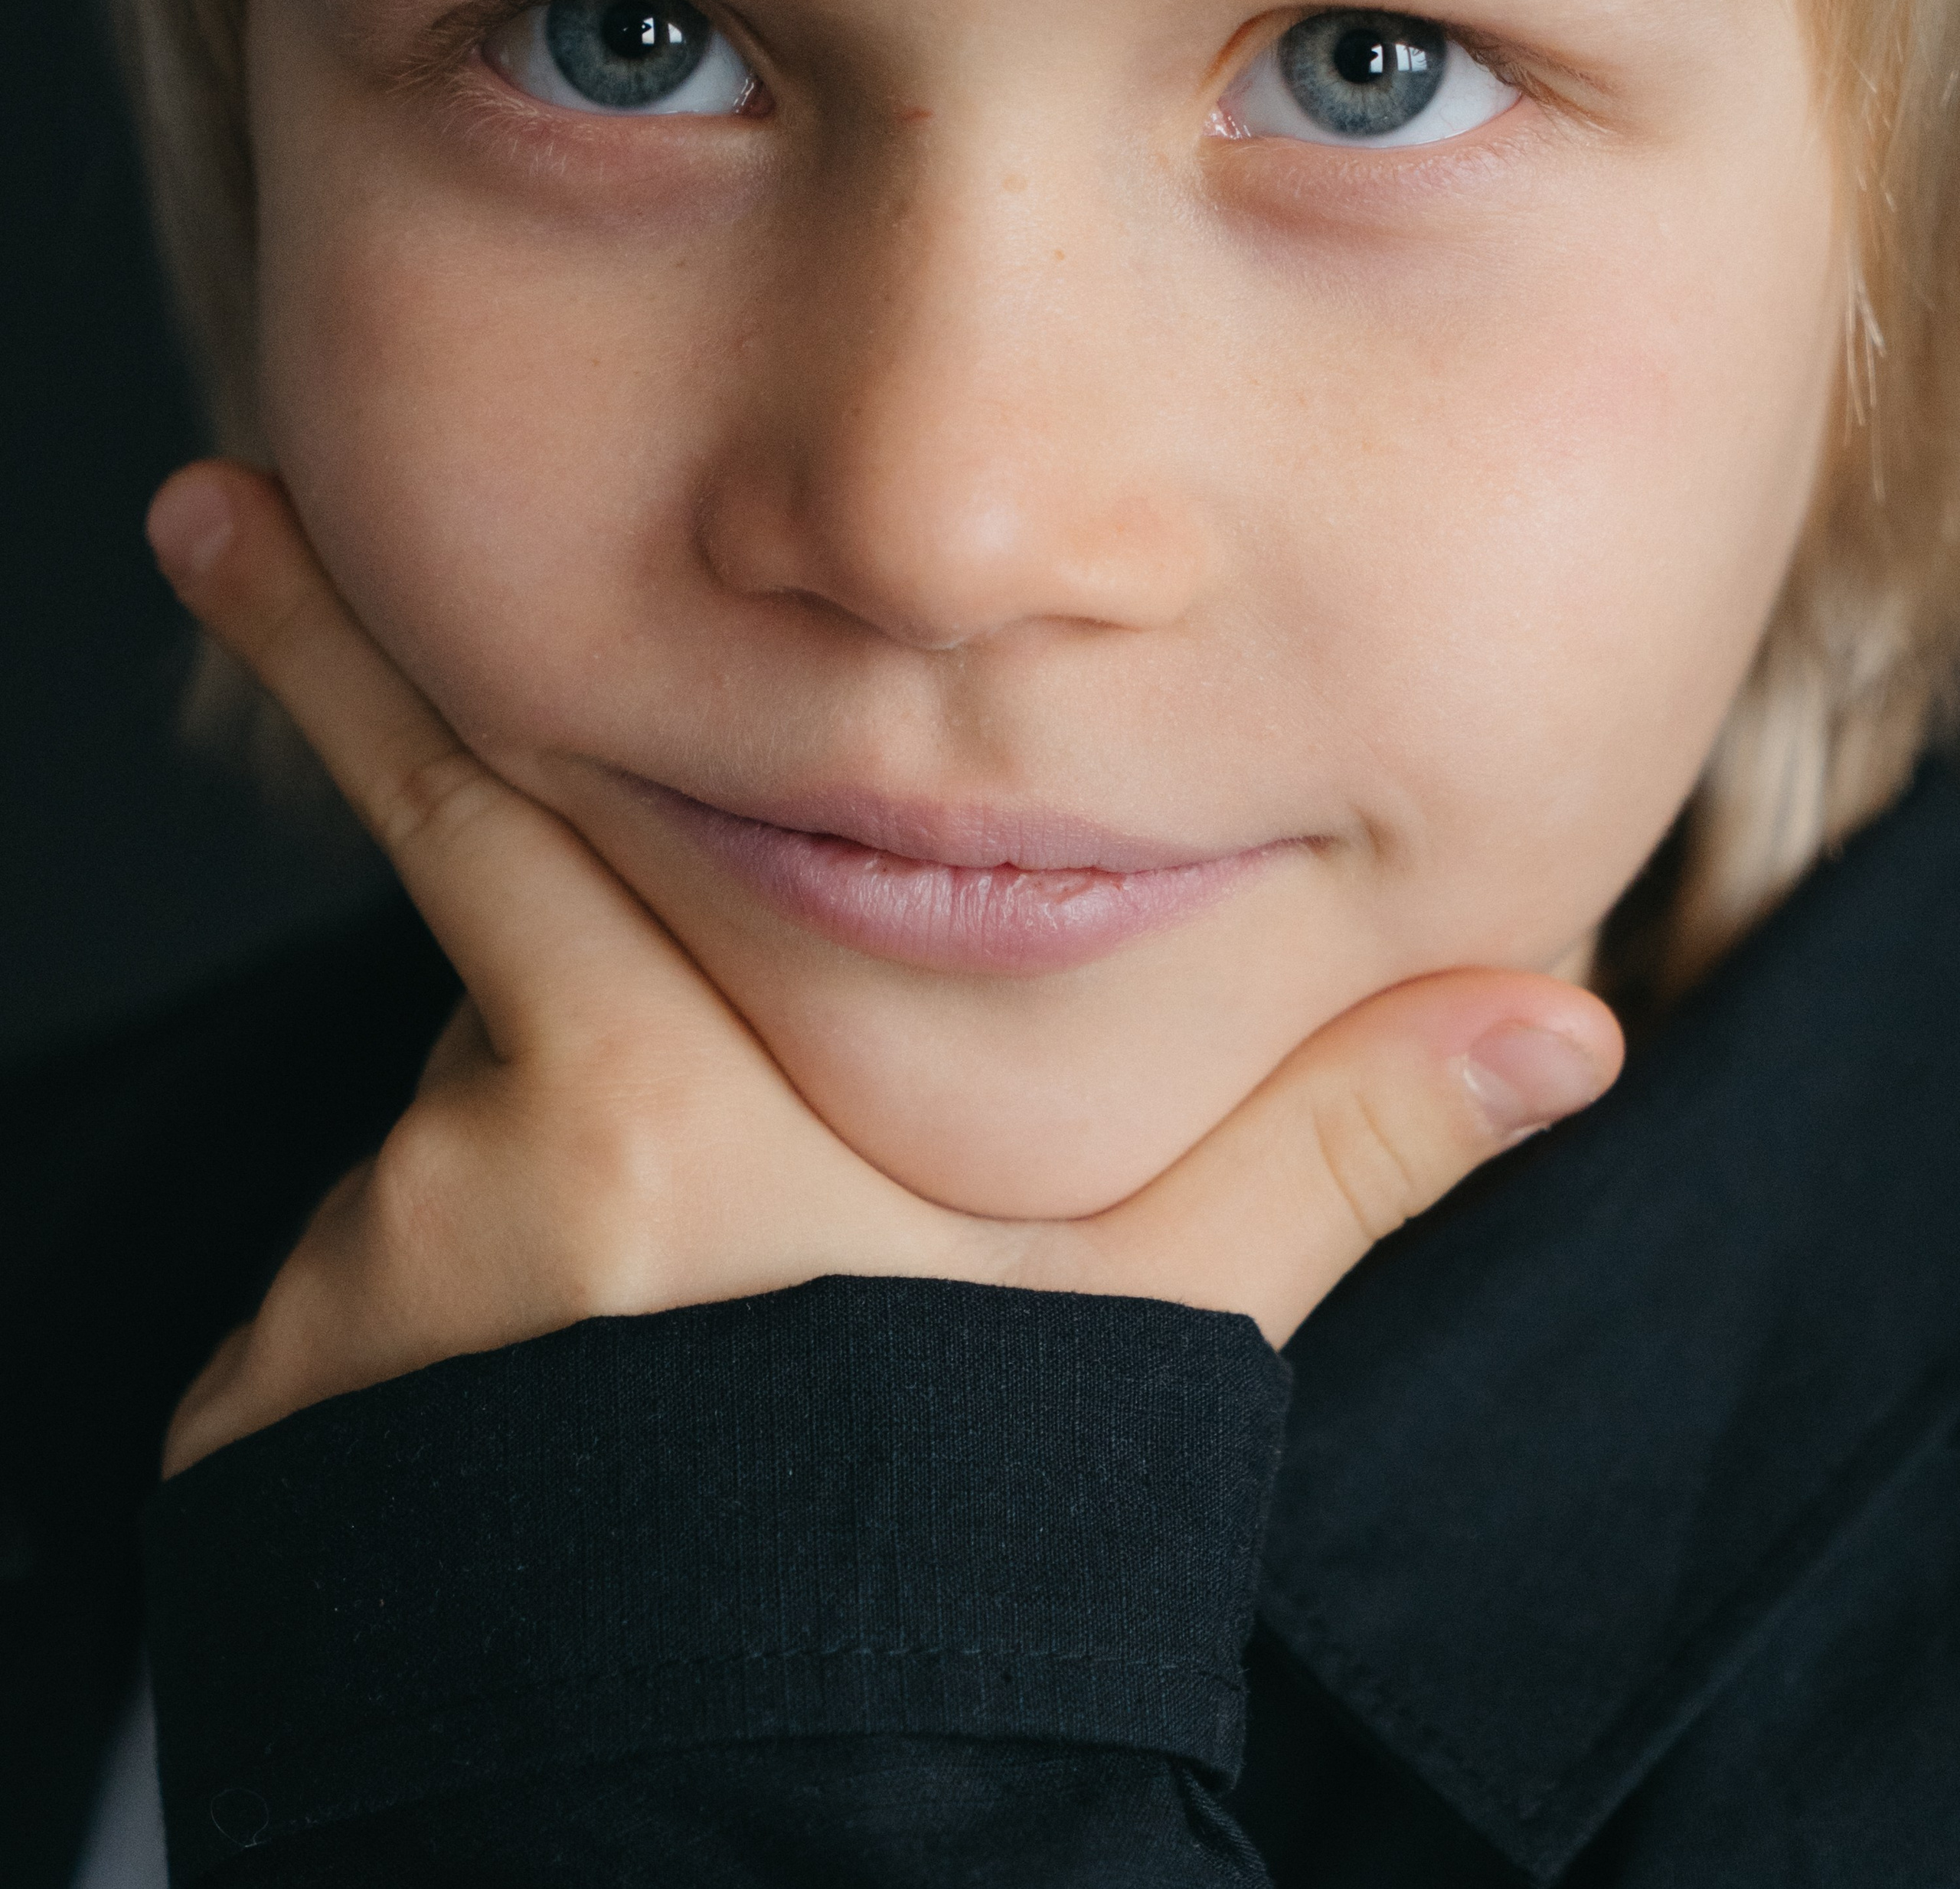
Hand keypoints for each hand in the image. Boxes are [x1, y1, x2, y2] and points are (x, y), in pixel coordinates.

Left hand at [148, 460, 1621, 1474]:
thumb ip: (1341, 1151)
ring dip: (542, 1221)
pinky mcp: (278, 1415)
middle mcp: (476, 1169)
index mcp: (662, 1092)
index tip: (213, 509)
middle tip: (706, 1235)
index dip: (338, 645)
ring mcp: (358, 1298)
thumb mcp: (1162, 1326)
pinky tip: (571, 1466)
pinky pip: (355, 1322)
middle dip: (602, 1056)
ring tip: (679, 1383)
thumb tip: (1566, 1028)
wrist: (779, 1803)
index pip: (475, 802)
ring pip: (450, 1176)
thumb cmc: (961, 1526)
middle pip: (521, 1016)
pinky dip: (443, 1344)